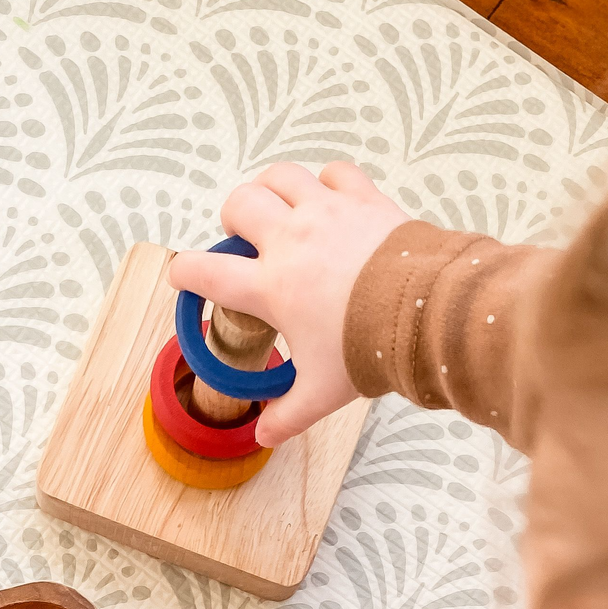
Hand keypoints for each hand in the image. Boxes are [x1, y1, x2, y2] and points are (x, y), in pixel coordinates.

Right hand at [168, 161, 409, 446]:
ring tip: (278, 209)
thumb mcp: (322, 392)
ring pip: (279, 176)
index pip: (205, 272)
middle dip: (232, 219)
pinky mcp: (361, 198)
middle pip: (239, 205)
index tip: (184, 276)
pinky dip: (327, 182)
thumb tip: (264, 435)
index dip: (185, 273)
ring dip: (271, 190)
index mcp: (270, 286)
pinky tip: (331, 199)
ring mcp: (326, 212)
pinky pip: (334, 172)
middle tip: (244, 240)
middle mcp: (290, 240)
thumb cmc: (369, 348)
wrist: (423, 314)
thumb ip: (288, 414)